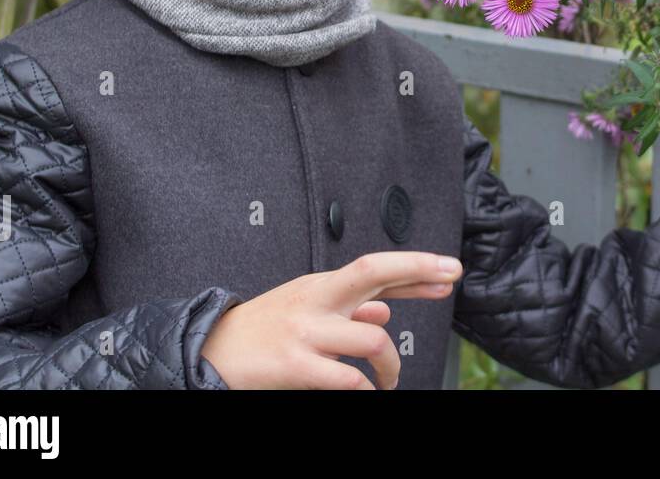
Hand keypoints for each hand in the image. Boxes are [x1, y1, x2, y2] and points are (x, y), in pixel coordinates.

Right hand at [200, 251, 462, 388]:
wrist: (210, 350)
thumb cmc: (264, 331)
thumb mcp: (307, 309)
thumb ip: (349, 309)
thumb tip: (386, 310)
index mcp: (322, 287)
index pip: (376, 269)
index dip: (416, 268)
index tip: (449, 270)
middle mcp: (317, 300)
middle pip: (373, 272)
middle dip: (417, 271)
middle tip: (448, 280)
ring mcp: (306, 331)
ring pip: (371, 337)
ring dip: (390, 365)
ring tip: (388, 380)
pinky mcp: (294, 364)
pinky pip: (346, 378)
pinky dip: (364, 388)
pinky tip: (368, 392)